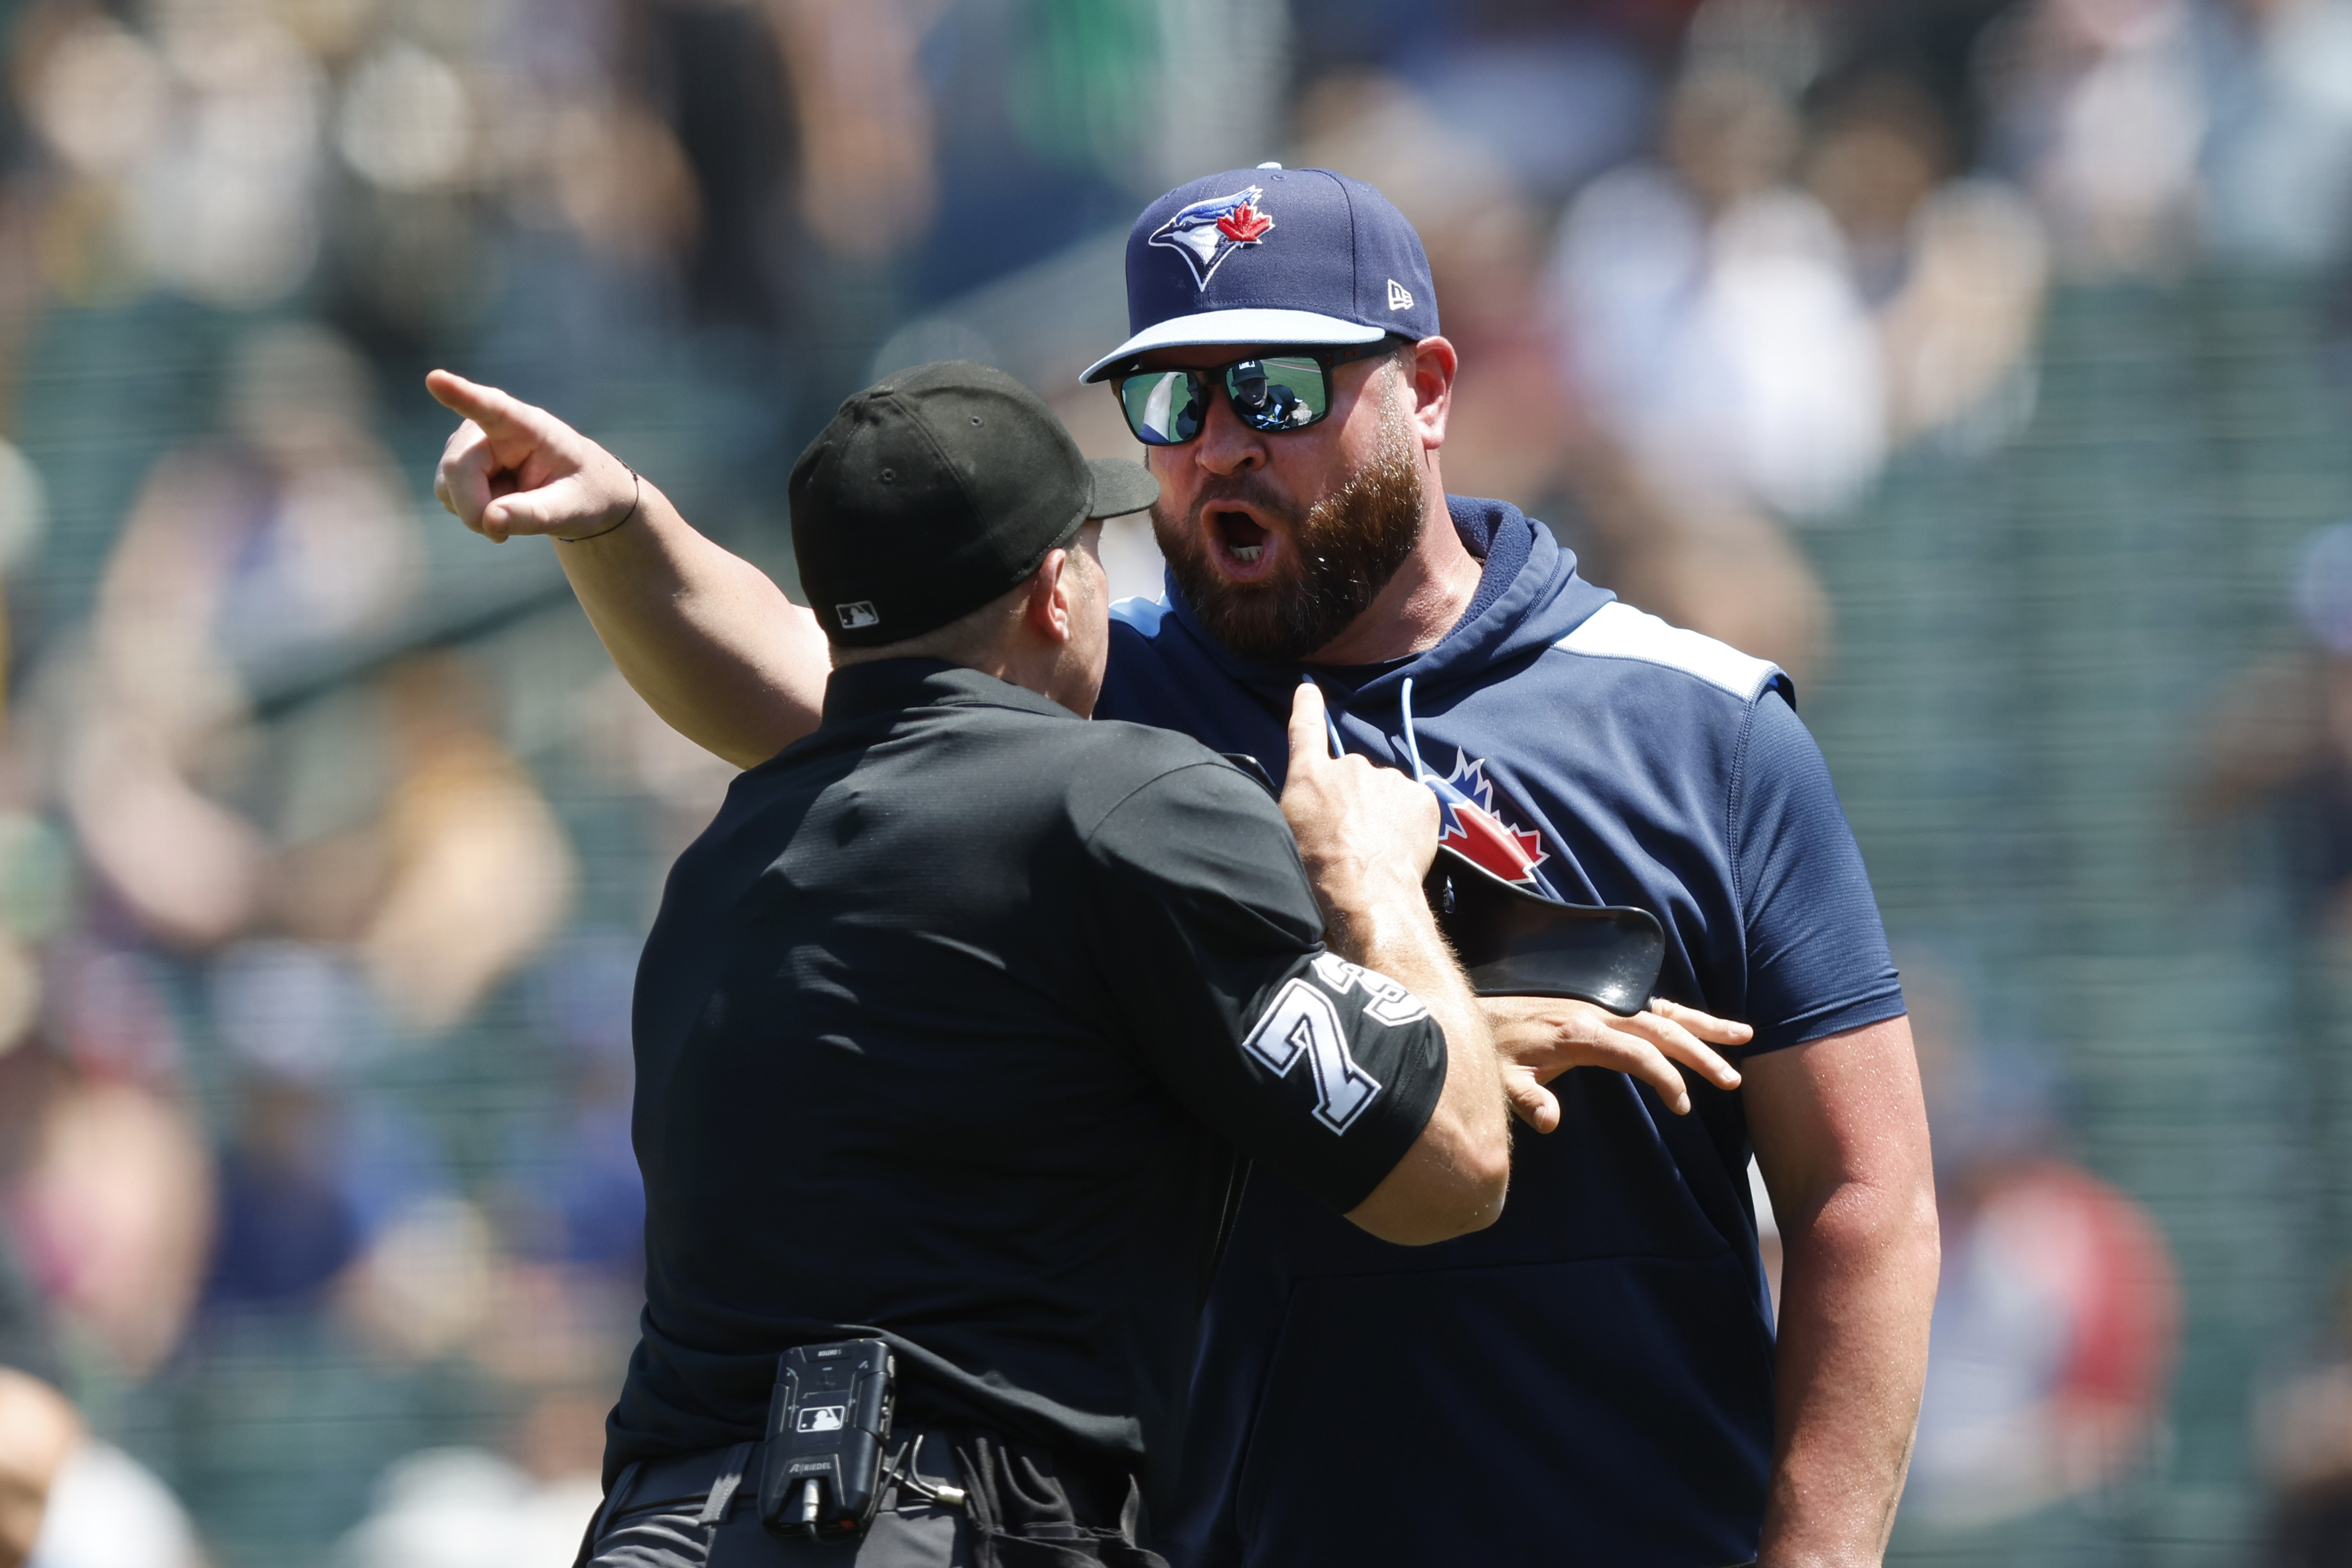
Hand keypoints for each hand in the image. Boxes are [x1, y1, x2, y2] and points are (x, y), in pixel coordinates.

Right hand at [426, 370, 635, 543]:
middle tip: (500, 536)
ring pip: (446, 486)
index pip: (491, 408)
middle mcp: (489, 427)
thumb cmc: (581, 492)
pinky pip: (447, 496)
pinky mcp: (458, 462)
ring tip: (514, 508)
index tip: (436, 379)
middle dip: (473, 508)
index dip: (461, 395)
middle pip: (457, 468)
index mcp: (527, 425)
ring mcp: (468, 443)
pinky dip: (471, 511)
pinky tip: (499, 504)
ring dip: (475, 512)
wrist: (578, 492)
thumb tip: (488, 521)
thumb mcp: (572, 509)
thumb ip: (535, 515)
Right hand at [1279, 682, 1438, 923]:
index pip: (1305, 730)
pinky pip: (1413, 805)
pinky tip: (1398, 848)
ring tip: (1375, 850)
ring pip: (1386, 792)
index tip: (1309, 688)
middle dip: (1354, 799)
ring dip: (1382, 812)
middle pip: (1354, 776)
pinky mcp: (1421, 796)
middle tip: (1352, 838)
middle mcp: (1351, 766)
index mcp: (1311, 775)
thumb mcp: (1288, 831)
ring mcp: (1389, 779)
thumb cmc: (1316, 870)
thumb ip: (1301, 801)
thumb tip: (1315, 798)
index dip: (1307, 707)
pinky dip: (1408, 823)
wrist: (1364, 891)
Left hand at [1484, 995, 1748, 1131]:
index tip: (1683, 1107)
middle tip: (1733, 1079)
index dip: (1666, 1079)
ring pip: (1661, 1011)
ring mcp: (1598, 1003)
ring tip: (1744, 1035)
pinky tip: (1694, 1025)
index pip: (1639, 1053)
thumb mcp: (1501, 1080)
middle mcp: (1596, 1011)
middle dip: (1701, 1052)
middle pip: (1661, 1029)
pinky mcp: (1596, 1002)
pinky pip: (1646, 1004)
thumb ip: (1527, 1101)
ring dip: (1701, 1025)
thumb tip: (1551, 1122)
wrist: (1472, 1010)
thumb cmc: (1489, 1048)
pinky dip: (1676, 1014)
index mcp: (1580, 1033)